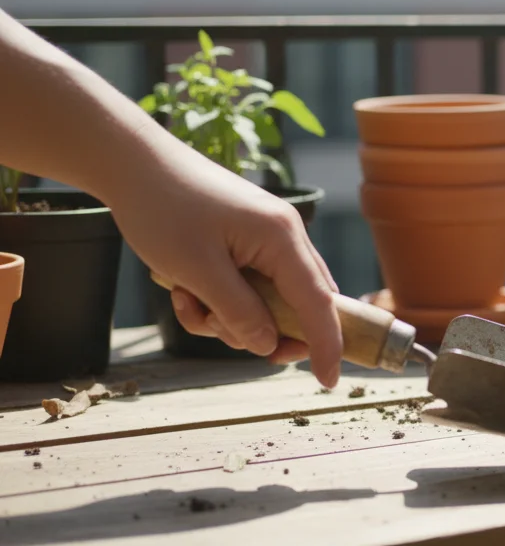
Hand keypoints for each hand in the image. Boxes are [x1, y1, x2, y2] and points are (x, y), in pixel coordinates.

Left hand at [106, 139, 342, 387]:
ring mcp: (267, 238)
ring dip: (229, 317)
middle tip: (220, 333)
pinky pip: (249, 287)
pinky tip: (183, 290)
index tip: (329, 381)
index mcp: (282, 238)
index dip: (327, 344)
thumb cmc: (164, 210)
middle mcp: (285, 236)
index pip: (319, 302)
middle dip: (263, 331)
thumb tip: (268, 345)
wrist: (134, 164)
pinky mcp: (246, 241)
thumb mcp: (197, 272)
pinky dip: (219, 301)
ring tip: (186, 301)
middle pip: (300, 304)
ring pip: (269, 301)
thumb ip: (239, 312)